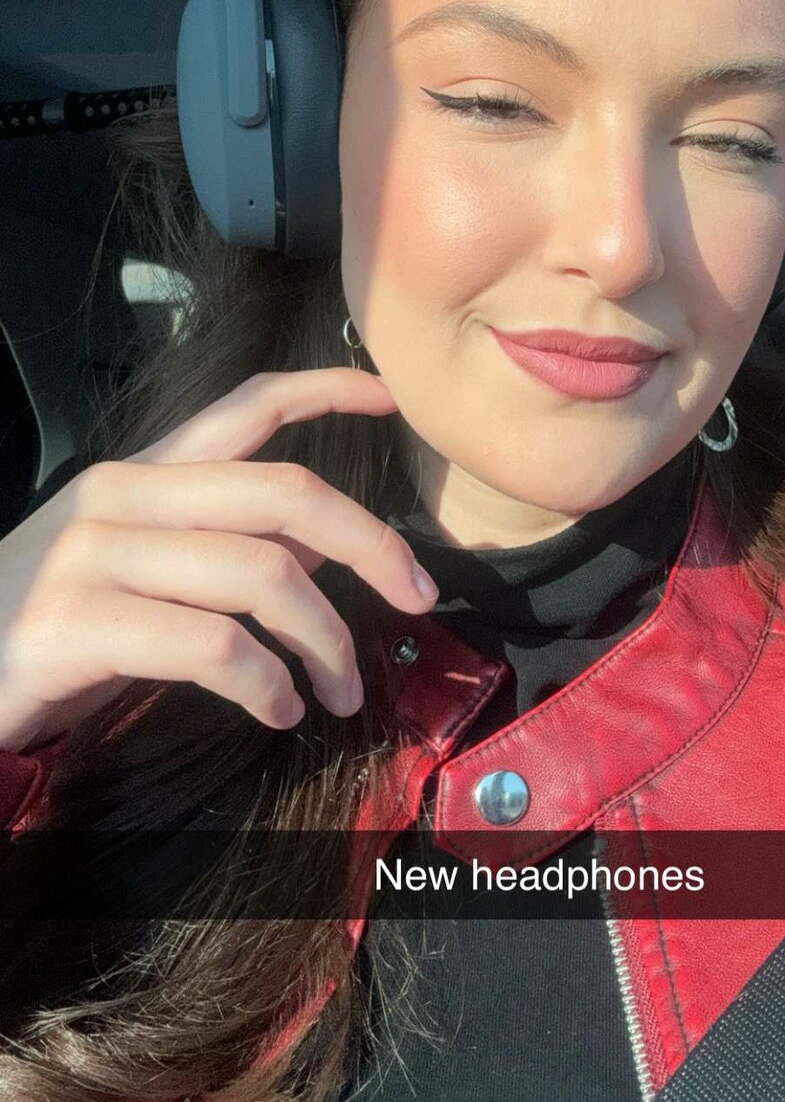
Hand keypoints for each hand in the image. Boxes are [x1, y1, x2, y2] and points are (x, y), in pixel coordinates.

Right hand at [0, 369, 435, 750]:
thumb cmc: (47, 636)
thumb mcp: (132, 573)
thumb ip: (213, 549)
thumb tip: (319, 559)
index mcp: (138, 476)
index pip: (245, 408)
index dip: (325, 390)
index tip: (391, 396)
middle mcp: (118, 497)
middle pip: (284, 495)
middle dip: (371, 544)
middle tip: (419, 597)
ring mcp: (92, 557)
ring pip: (261, 575)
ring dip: (325, 641)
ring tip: (340, 690)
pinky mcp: (73, 626)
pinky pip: (213, 647)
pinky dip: (265, 685)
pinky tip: (276, 712)